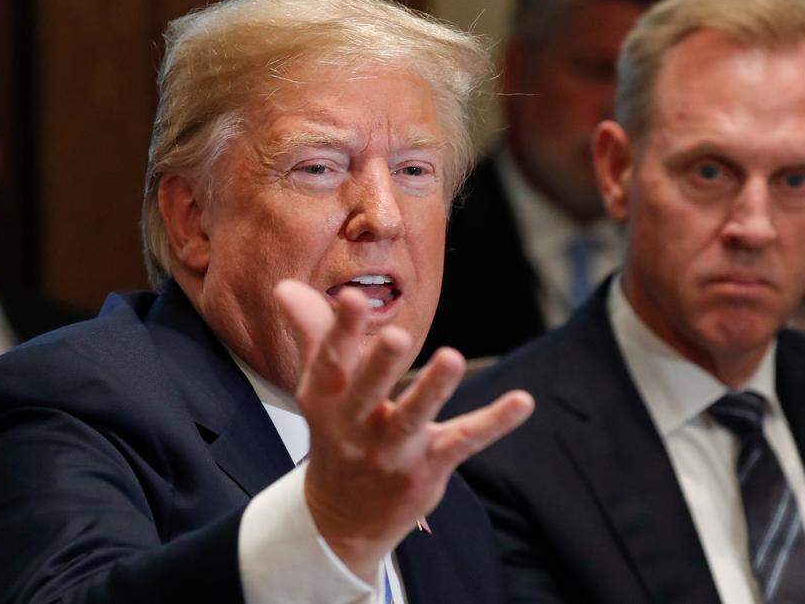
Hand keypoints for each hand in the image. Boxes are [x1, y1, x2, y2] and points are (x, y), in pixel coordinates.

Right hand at [274, 279, 533, 579]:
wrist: (342, 518)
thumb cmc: (337, 433)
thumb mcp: (321, 388)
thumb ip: (313, 332)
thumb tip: (283, 286)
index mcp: (325, 399)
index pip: (330, 362)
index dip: (340, 330)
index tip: (352, 297)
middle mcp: (354, 427)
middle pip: (367, 392)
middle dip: (380, 366)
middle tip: (396, 336)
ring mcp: (392, 451)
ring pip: (413, 418)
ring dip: (433, 389)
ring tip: (452, 358)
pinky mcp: (429, 467)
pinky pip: (463, 441)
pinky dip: (494, 422)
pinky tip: (522, 402)